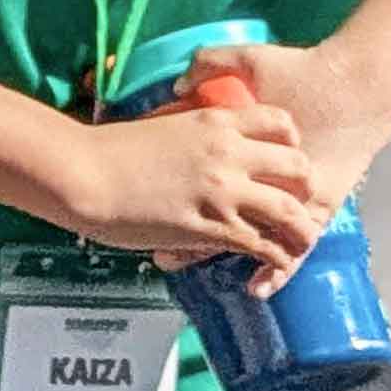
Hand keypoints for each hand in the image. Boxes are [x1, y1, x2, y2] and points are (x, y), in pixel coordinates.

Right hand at [75, 97, 317, 297]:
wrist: (86, 174)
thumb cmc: (114, 150)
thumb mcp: (165, 124)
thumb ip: (194, 130)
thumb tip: (203, 139)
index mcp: (217, 121)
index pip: (281, 124)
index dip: (292, 144)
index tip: (287, 161)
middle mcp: (229, 153)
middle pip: (296, 167)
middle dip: (304, 188)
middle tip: (298, 205)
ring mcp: (223, 191)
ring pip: (288, 211)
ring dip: (300, 231)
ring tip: (300, 244)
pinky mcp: (210, 226)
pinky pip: (260, 245)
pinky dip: (274, 260)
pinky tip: (272, 269)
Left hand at [155, 40, 390, 290]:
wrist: (365, 82)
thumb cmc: (307, 69)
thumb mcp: (254, 59)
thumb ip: (213, 64)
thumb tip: (180, 82)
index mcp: (239, 138)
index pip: (193, 180)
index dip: (164, 198)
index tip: (136, 208)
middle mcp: (260, 170)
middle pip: (213, 211)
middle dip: (183, 235)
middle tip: (161, 249)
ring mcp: (291, 193)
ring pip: (248, 235)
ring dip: (211, 253)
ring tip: (183, 267)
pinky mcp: (321, 203)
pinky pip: (293, 244)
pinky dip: (274, 269)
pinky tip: (256, 290)